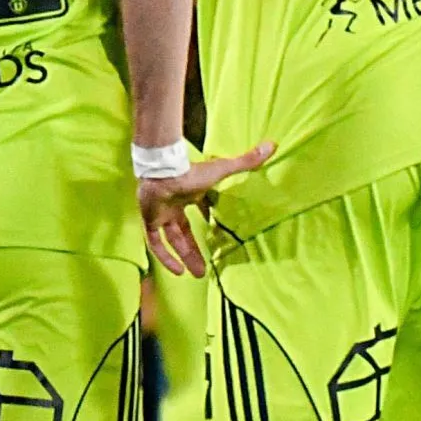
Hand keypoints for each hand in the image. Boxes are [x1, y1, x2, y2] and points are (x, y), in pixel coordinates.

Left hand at [140, 142, 273, 276]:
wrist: (164, 172)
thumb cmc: (191, 171)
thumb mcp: (221, 170)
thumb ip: (245, 162)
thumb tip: (271, 145)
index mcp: (188, 192)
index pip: (197, 208)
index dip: (205, 217)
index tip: (215, 230)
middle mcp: (173, 205)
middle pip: (183, 232)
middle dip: (194, 250)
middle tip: (205, 268)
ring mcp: (160, 214)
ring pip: (172, 240)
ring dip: (184, 257)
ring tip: (197, 274)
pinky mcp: (149, 221)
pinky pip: (155, 244)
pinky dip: (165, 258)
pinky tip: (178, 271)